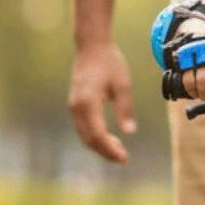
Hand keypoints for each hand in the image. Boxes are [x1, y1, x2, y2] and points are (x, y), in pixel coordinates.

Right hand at [69, 40, 136, 163]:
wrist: (91, 46)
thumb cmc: (109, 63)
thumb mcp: (123, 84)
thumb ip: (125, 109)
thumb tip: (130, 132)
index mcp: (88, 102)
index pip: (98, 134)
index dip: (110, 149)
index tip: (124, 158)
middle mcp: (77, 107)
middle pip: (89, 139)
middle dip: (105, 152)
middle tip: (123, 158)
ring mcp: (73, 106)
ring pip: (84, 135)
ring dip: (99, 146)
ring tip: (118, 150)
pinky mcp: (75, 105)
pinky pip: (82, 128)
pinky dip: (94, 137)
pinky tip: (108, 138)